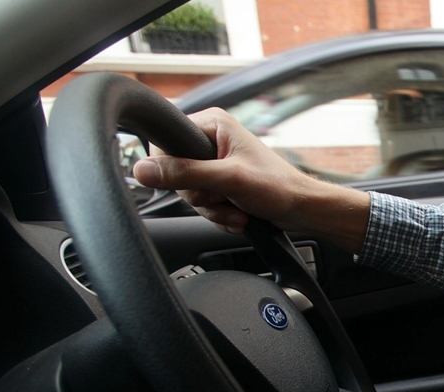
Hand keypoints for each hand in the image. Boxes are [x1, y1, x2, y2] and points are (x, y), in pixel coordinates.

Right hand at [132, 108, 372, 250]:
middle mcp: (211, 139)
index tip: (195, 184)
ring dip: (213, 209)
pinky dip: (220, 214)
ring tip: (236, 209)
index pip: (164, 143)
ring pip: (190, 193)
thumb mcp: (227, 179)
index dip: (172, 170)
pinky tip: (238, 215)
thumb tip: (141, 170)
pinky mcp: (222, 181)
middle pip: (176, 174)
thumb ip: (184, 173)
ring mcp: (216, 162)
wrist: (302, 210)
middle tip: (223, 198)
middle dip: (201, 196)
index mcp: (211, 124)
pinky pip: (204, 203)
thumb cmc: (277, 187)